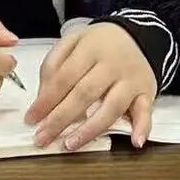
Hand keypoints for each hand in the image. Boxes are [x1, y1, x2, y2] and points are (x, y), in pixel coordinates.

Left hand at [25, 23, 155, 150]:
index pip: (65, 76)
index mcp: (90, 48)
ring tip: (69, 145)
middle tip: (42, 137)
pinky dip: (143, 127)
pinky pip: (146, 110)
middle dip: (61, 119)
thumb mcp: (74, 42)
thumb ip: (55, 64)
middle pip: (84, 94)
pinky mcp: (147, 91)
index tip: (31, 118)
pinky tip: (135, 142)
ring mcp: (130, 79)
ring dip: (90, 129)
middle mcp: (111, 64)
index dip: (47, 99)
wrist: (137, 35)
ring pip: (111, 107)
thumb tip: (42, 97)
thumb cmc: (99, 44)